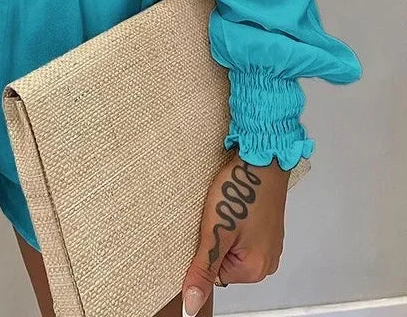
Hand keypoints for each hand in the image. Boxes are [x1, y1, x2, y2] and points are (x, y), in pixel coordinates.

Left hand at [181, 150, 288, 315]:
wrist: (262, 158)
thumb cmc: (241, 190)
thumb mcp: (214, 233)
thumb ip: (203, 270)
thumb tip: (192, 304)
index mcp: (255, 269)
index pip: (214, 274)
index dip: (206, 249)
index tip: (209, 229)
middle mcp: (266, 261)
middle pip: (224, 260)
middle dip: (216, 239)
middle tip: (217, 216)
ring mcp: (269, 243)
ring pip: (232, 245)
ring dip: (224, 228)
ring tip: (226, 208)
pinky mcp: (266, 227)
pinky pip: (242, 233)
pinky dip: (234, 220)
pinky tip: (233, 204)